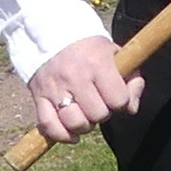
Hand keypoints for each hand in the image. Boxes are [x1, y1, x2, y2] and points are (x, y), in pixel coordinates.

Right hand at [26, 34, 144, 145]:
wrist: (53, 35)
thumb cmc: (91, 50)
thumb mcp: (117, 55)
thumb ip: (132, 80)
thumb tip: (131, 108)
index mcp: (97, 63)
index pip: (118, 100)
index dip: (122, 103)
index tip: (117, 98)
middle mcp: (75, 76)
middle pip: (97, 114)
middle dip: (103, 114)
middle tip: (99, 104)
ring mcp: (55, 88)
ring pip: (74, 123)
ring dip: (84, 125)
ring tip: (86, 115)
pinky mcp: (39, 96)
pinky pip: (48, 125)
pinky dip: (62, 135)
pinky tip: (73, 134)